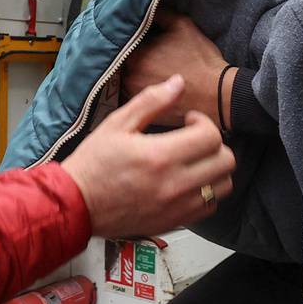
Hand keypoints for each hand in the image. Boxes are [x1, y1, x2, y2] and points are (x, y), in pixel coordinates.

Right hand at [61, 77, 234, 236]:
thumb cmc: (94, 163)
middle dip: (214, 144)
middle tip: (194, 139)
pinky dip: (206, 192)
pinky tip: (188, 181)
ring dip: (215, 169)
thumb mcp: (117, 124)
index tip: (188, 120)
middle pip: (225, 161)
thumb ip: (151, 101)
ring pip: (223, 186)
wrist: (76, 205)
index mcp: (160, 156)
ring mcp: (177, 207)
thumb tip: (178, 82)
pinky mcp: (174, 221)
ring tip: (195, 160)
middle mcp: (174, 185)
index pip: (210, 137)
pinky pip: (210, 207)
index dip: (204, 122)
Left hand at [121, 12, 229, 129]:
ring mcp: (136, 97)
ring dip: (138, 74)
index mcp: (135, 57)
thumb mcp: (182, 26)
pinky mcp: (145, 113)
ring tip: (156, 70)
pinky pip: (137, 96)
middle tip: (154, 55)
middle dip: (136, 57)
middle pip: (126, 62)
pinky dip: (142, 89)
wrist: (217, 96)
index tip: (149, 40)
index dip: (138, 40)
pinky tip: (157, 84)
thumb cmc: (200, 59)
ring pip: (129, 79)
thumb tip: (146, 6)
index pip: (125, 42)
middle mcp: (129, 78)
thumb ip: (160, 13)